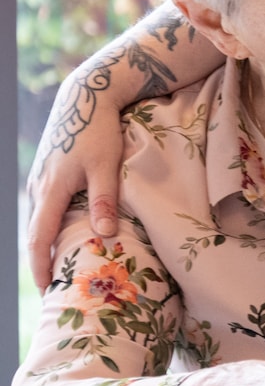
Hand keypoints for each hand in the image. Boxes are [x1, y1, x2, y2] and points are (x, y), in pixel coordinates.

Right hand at [26, 78, 124, 290]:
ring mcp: (40, 178)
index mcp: (51, 189)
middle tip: (55, 287)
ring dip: (47, 242)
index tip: (46, 289)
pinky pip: (45, 206)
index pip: (39, 238)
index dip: (41, 266)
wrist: (86, 96)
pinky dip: (51, 225)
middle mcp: (39, 187)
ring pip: (40, 219)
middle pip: (36, 232)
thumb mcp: (106, 165)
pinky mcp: (47, 171)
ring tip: (61, 265)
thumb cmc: (99, 130)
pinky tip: (65, 233)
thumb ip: (104, 199)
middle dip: (43, 260)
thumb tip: (105, 234)